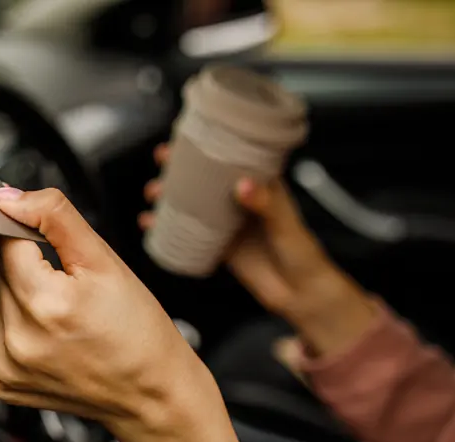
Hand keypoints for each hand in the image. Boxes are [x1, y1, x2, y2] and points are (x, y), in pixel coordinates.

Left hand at [0, 187, 262, 441]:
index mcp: (44, 305)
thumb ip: (54, 217)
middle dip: (24, 267)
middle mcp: (18, 341)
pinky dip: (14, 326)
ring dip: (16, 295)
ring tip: (58, 310)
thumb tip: (8, 197)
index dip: (25, 233)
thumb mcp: (106, 261)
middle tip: (63, 283)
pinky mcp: (3, 383)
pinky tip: (48, 333)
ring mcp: (7, 367)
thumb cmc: (139, 335)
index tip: (48, 245)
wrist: (153, 395)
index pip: (4, 242)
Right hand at [139, 143, 377, 356]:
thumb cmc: (303, 254)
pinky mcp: (219, 246)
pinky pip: (188, 234)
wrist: (300, 293)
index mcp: (261, 186)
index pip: (232, 157)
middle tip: (162, 162)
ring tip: (153, 194)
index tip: (187, 136)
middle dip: (180, 168)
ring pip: (192, 204)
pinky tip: (151, 226)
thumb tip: (243, 185)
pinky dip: (167, 229)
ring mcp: (228, 224)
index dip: (209, 144)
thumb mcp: (285, 224)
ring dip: (169, 197)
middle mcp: (241, 201)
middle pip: (205, 178)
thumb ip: (265, 203)